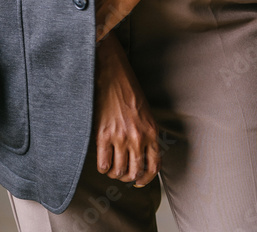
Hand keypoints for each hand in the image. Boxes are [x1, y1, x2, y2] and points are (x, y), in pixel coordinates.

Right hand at [94, 33, 160, 186]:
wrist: (113, 75)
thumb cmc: (129, 91)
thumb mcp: (146, 114)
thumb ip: (147, 135)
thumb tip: (142, 156)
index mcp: (151, 132)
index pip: (154, 166)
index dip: (146, 179)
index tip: (139, 182)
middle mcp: (138, 137)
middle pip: (135, 172)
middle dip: (128, 177)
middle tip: (122, 173)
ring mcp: (120, 137)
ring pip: (118, 171)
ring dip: (114, 173)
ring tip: (111, 167)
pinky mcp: (103, 135)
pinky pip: (103, 163)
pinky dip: (103, 167)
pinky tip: (102, 161)